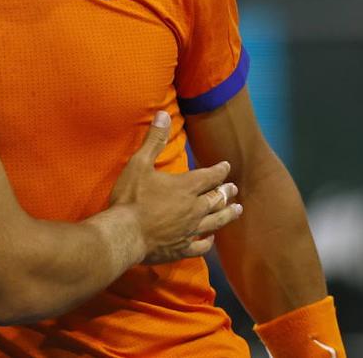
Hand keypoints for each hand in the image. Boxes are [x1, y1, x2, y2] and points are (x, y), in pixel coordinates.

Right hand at [109, 111, 242, 264]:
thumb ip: (154, 140)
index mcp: (186, 187)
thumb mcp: (139, 163)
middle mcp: (194, 208)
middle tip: (234, 189)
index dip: (220, 170)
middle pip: (217, 198)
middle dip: (226, 192)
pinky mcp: (182, 248)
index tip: (226, 166)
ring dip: (228, 214)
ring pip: (216, 221)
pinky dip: (208, 242)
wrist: (124, 235)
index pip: (210, 176)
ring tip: (237, 210)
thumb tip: (163, 114)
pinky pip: (201, 246)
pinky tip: (210, 239)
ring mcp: (190, 230)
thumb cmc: (131, 198)